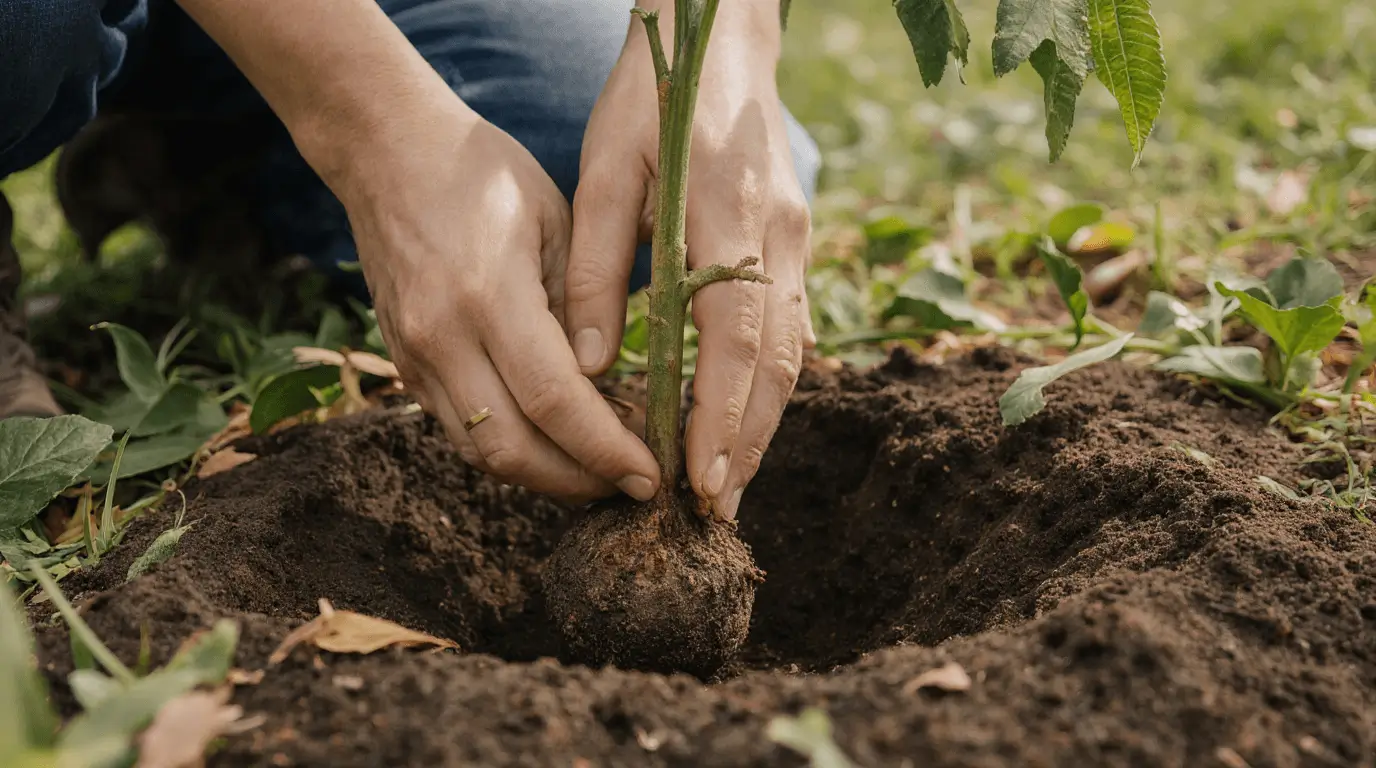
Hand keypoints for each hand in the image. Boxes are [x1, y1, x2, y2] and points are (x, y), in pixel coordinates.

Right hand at [333, 98, 659, 503]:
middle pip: (512, 450)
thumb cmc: (485, 175)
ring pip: (481, 453)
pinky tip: (556, 442)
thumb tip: (615, 385)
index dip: (606, 450)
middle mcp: (441, 337)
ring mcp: (414, 357)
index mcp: (489, 294)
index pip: (554, 401)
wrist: (387, 152)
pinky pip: (461, 431)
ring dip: (546, 477)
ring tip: (601, 471)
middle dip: (579, 481)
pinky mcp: (405, 366)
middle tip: (634, 485)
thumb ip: (583, 307)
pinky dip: (512, 449)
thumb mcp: (557, 222)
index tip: (651, 476)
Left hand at [563, 1, 813, 520]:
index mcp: (726, 210)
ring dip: (762, 423)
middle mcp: (780, 233)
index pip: (734, 336)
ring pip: (793, 352)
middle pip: (776, 361)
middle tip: (716, 511)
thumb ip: (595, 268)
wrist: (724, 38)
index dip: (721, 414)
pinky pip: (791, 330)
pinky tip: (741, 423)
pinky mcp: (799, 241)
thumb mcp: (607, 170)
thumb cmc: (653, 96)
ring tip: (727, 486)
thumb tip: (584, 366)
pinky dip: (768, 387)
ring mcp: (799, 238)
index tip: (700, 480)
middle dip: (747, 441)